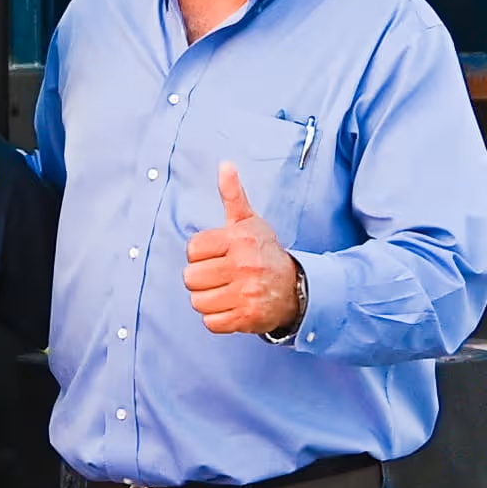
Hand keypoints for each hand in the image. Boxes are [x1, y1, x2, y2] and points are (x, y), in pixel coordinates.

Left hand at [181, 162, 305, 339]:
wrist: (295, 288)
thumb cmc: (265, 252)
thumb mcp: (250, 222)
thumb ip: (233, 196)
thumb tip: (225, 165)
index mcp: (239, 240)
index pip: (192, 249)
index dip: (201, 254)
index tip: (218, 255)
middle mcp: (243, 266)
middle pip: (191, 277)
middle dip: (202, 278)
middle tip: (220, 275)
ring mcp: (246, 293)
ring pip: (198, 302)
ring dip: (208, 300)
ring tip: (225, 291)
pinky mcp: (247, 318)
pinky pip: (211, 322)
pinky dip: (218, 318)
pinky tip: (232, 306)